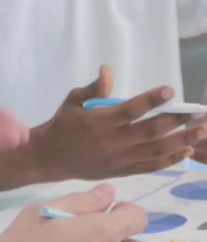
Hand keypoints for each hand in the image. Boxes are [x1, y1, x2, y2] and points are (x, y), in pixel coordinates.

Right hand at [31, 67, 206, 179]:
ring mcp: (119, 159)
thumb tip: (108, 70)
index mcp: (100, 121)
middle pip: (150, 132)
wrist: (50, 158)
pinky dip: (169, 159)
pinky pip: (150, 166)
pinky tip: (186, 150)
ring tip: (200, 132)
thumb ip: (93, 88)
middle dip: (177, 122)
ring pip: (155, 151)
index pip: (130, 109)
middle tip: (199, 113)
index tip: (170, 89)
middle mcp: (112, 142)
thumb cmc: (63, 125)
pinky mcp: (122, 171)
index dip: (151, 100)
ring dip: (181, 141)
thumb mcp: (73, 101)